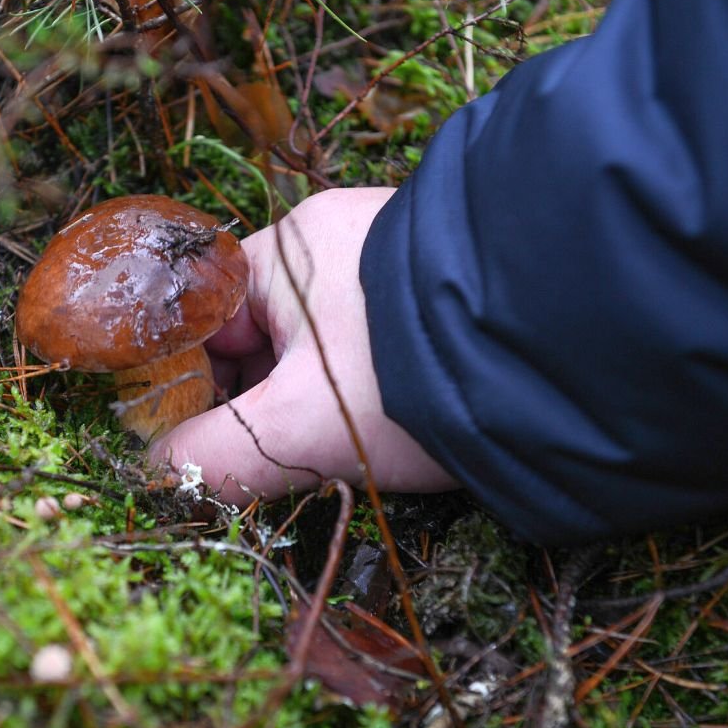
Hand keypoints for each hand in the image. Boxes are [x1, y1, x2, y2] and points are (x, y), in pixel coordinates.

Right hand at [148, 187, 457, 504]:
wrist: (566, 358)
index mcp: (289, 250)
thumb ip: (213, 456)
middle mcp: (337, 250)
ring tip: (321, 457)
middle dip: (253, 405)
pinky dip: (357, 401)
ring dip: (306, 410)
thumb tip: (160, 477)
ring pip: (315, 356)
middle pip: (260, 339)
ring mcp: (390, 276)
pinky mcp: (433, 309)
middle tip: (258, 464)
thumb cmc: (410, 376)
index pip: (205, 316)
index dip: (189, 382)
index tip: (190, 441)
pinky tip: (371, 438)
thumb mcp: (298, 426)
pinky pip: (367, 358)